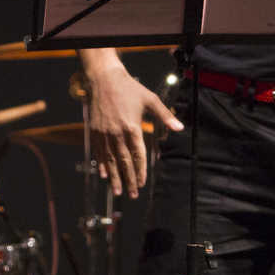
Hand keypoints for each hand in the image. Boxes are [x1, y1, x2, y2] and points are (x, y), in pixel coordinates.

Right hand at [83, 62, 182, 197]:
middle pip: (123, 162)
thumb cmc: (130, 88)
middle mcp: (116, 133)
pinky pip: (99, 152)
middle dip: (128, 180)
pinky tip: (104, 175)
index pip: (137, 155)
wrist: (104, 78)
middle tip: (132, 195)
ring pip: (110, 160)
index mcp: (132, 127)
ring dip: (114, 177)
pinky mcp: (95, 130)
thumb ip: (164, 115)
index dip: (140, 171)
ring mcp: (104, 133)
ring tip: (118, 191)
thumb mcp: (150, 99)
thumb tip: (180, 128)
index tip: (142, 184)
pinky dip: (102, 165)